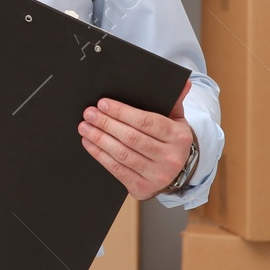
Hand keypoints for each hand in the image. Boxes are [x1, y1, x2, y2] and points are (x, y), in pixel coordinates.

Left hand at [78, 81, 194, 200]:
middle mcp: (170, 157)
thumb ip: (174, 101)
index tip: (103, 103)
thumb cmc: (171, 141)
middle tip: (89, 113)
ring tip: (84, 127)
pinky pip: (117, 169)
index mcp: (179, 137)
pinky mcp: (142, 188)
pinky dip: (100, 155)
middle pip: (131, 138)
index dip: (122, 112)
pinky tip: (89, 143)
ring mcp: (156, 175)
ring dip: (99, 139)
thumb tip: (184, 82)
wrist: (177, 173)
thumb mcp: (177, 121)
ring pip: (122, 154)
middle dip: (106, 124)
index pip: (146, 122)